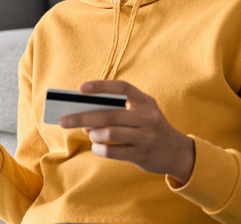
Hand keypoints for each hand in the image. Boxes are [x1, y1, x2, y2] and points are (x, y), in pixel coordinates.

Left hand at [59, 80, 194, 184]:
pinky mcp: (142, 154)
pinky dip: (99, 149)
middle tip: (64, 120)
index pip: (122, 87)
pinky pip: (112, 151)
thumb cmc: (149, 127)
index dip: (101, 86)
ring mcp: (146, 137)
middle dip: (82, 117)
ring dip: (94, 134)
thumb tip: (84, 114)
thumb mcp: (140, 113)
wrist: (176, 152)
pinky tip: (97, 147)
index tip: (80, 88)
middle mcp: (147, 117)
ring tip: (90, 133)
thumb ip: (117, 110)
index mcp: (145, 101)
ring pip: (109, 133)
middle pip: (109, 114)